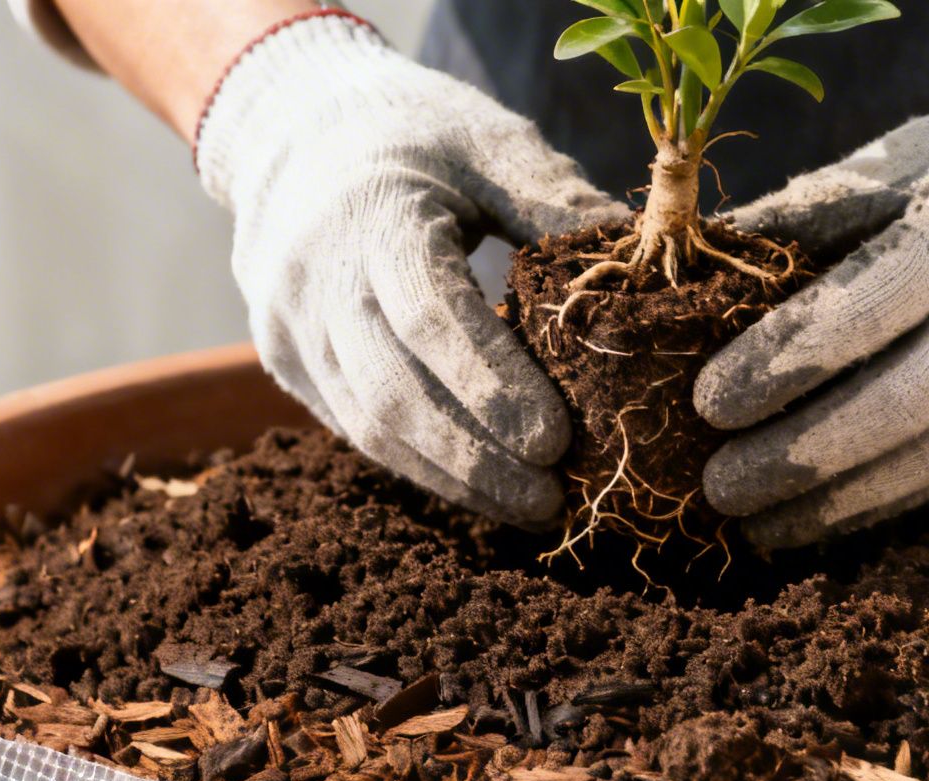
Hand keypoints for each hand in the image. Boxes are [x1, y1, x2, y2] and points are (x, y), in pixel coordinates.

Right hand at [196, 14, 624, 527]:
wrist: (289, 124)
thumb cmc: (412, 130)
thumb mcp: (488, 140)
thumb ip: (556, 202)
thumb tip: (647, 271)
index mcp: (374, 213)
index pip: (431, 317)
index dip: (493, 386)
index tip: (556, 440)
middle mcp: (315, 277)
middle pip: (394, 394)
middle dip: (476, 460)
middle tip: (552, 502)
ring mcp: (288, 326)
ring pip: (368, 428)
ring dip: (451, 479)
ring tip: (528, 508)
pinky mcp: (282, 360)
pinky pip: (352, 429)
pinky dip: (419, 464)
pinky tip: (479, 483)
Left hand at [694, 37, 928, 547]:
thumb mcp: (917, 151)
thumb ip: (818, 208)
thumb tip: (710, 256)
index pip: (858, 315)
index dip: (776, 366)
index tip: (705, 403)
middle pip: (899, 409)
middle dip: (800, 460)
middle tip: (717, 489)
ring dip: (840, 503)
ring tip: (759, 527)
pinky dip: (894, 500)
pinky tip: (828, 517)